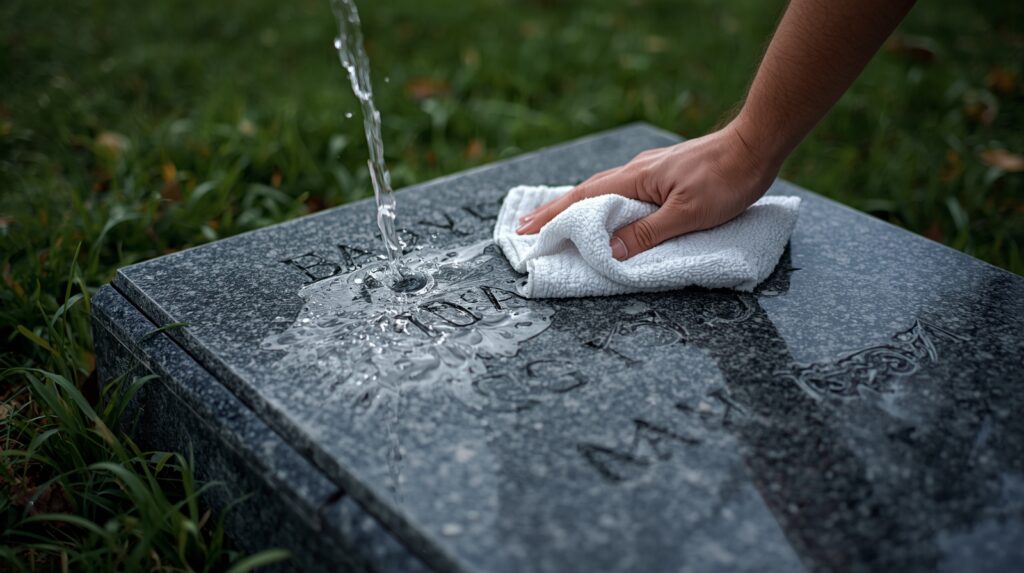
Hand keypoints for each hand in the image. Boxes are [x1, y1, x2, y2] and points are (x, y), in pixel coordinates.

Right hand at [515, 122, 782, 259]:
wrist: (756, 145)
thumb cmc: (726, 180)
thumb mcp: (687, 215)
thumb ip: (647, 233)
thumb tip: (609, 250)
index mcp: (635, 178)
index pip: (584, 199)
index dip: (554, 216)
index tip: (525, 231)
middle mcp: (636, 170)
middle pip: (586, 192)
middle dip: (555, 210)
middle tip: (526, 226)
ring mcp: (650, 169)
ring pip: (603, 189)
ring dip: (576, 205)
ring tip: (557, 219)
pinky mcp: (665, 172)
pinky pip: (622, 189)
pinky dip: (601, 200)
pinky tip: (605, 207)